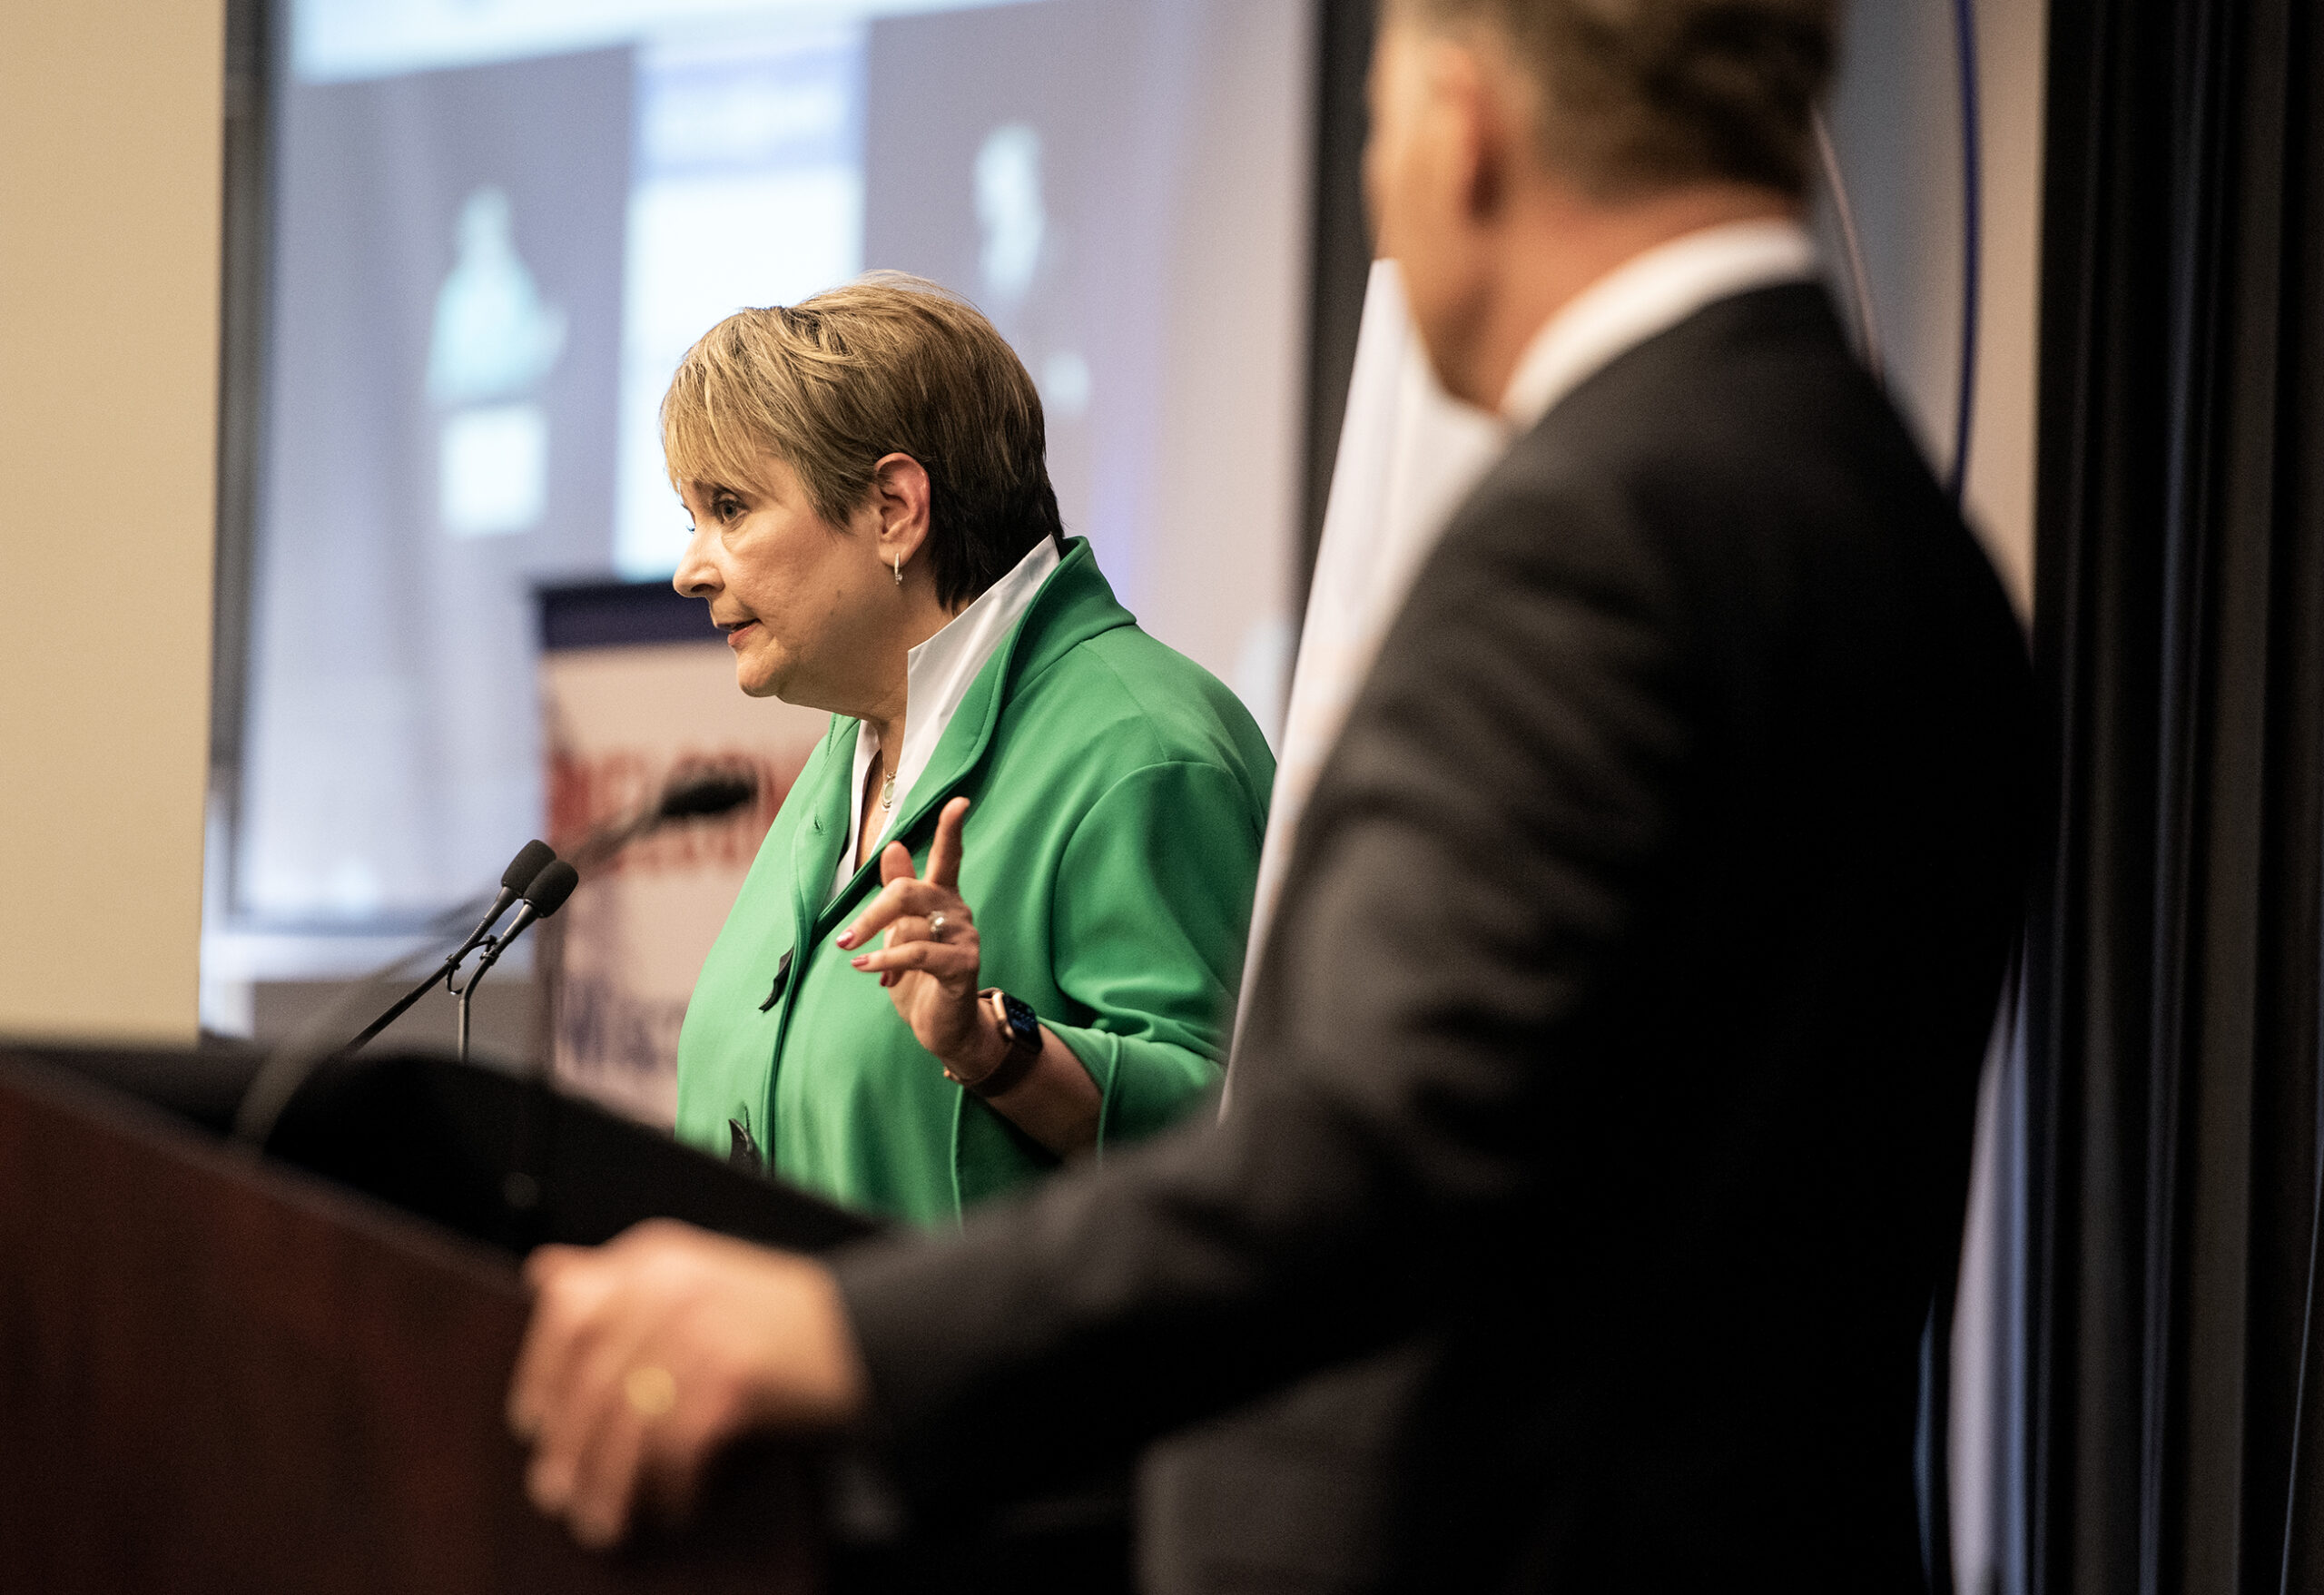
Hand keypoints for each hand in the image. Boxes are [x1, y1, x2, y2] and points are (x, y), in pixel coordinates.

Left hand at [506, 1220, 865, 1549]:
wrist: (868, 1332)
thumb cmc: (779, 1315)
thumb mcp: (696, 1277)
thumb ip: (621, 1277)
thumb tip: (543, 1274)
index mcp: (657, 1258)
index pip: (569, 1314)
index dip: (541, 1376)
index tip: (533, 1424)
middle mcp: (674, 1287)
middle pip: (592, 1379)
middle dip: (570, 1448)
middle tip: (557, 1494)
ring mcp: (705, 1330)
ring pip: (628, 1421)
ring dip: (609, 1481)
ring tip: (602, 1519)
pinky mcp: (735, 1376)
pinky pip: (677, 1446)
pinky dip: (669, 1483)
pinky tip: (672, 1503)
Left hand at [836, 796, 1005, 1080]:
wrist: (947, 1029)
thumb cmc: (923, 979)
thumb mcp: (903, 931)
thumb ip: (899, 891)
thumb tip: (892, 844)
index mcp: (943, 899)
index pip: (949, 856)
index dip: (952, 829)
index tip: (959, 802)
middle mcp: (957, 913)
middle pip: (910, 889)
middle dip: (873, 909)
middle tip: (845, 938)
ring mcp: (963, 939)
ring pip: (912, 919)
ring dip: (875, 935)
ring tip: (852, 954)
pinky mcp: (962, 967)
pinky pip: (920, 953)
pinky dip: (887, 959)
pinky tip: (867, 969)